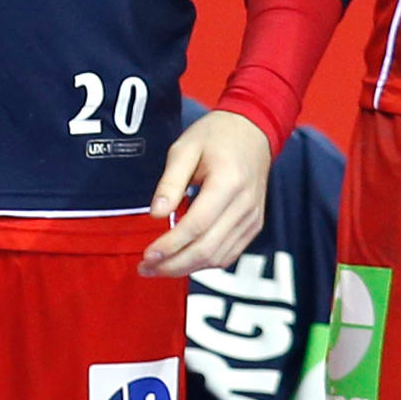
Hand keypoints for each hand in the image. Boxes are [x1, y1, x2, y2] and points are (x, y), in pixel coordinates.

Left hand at [138, 109, 273, 278]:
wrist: (253, 131)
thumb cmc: (216, 136)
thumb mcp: (185, 148)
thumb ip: (170, 182)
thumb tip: (156, 214)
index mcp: (228, 183)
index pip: (197, 226)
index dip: (170, 245)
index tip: (147, 255)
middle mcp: (244, 205)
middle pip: (208, 249)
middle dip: (174, 264)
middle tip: (146, 268)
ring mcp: (252, 218)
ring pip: (218, 257)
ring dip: (187, 268)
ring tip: (159, 268)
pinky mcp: (253, 225)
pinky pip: (229, 254)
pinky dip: (204, 263)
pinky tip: (182, 260)